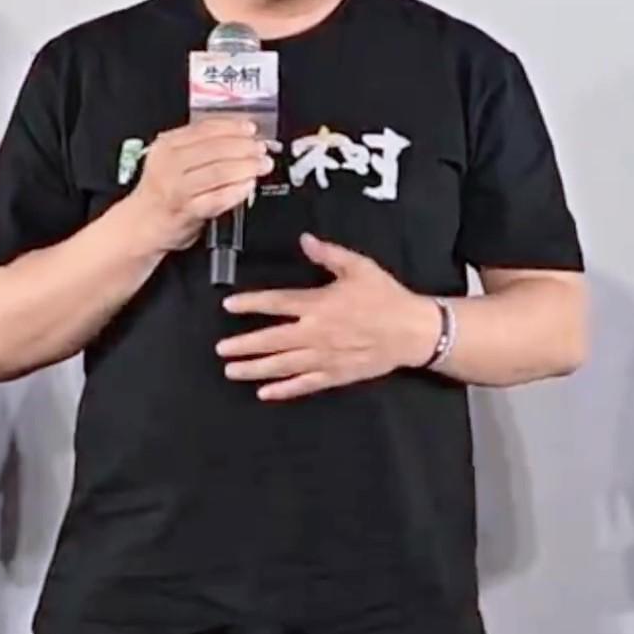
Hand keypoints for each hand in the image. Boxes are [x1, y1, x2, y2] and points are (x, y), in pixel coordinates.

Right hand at [131, 118, 278, 254]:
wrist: (141, 224)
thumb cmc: (162, 192)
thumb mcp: (173, 159)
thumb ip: (200, 145)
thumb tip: (239, 135)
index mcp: (167, 145)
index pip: (205, 128)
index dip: (233, 127)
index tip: (251, 129)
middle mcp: (170, 164)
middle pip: (215, 149)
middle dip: (245, 147)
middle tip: (262, 149)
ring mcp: (178, 188)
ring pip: (219, 171)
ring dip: (246, 167)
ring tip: (262, 165)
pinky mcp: (187, 211)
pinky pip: (218, 198)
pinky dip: (237, 191)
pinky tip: (249, 185)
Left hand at [215, 233, 442, 400]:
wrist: (412, 331)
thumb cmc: (387, 298)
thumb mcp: (359, 267)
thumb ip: (329, 254)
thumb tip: (305, 241)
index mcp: (319, 304)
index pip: (277, 303)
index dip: (251, 304)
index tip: (229, 306)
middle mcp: (316, 333)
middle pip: (272, 340)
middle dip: (244, 345)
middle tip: (221, 349)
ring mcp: (324, 357)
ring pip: (282, 365)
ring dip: (255, 368)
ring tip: (232, 371)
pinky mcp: (335, 374)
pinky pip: (304, 384)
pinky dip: (284, 389)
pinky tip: (265, 392)